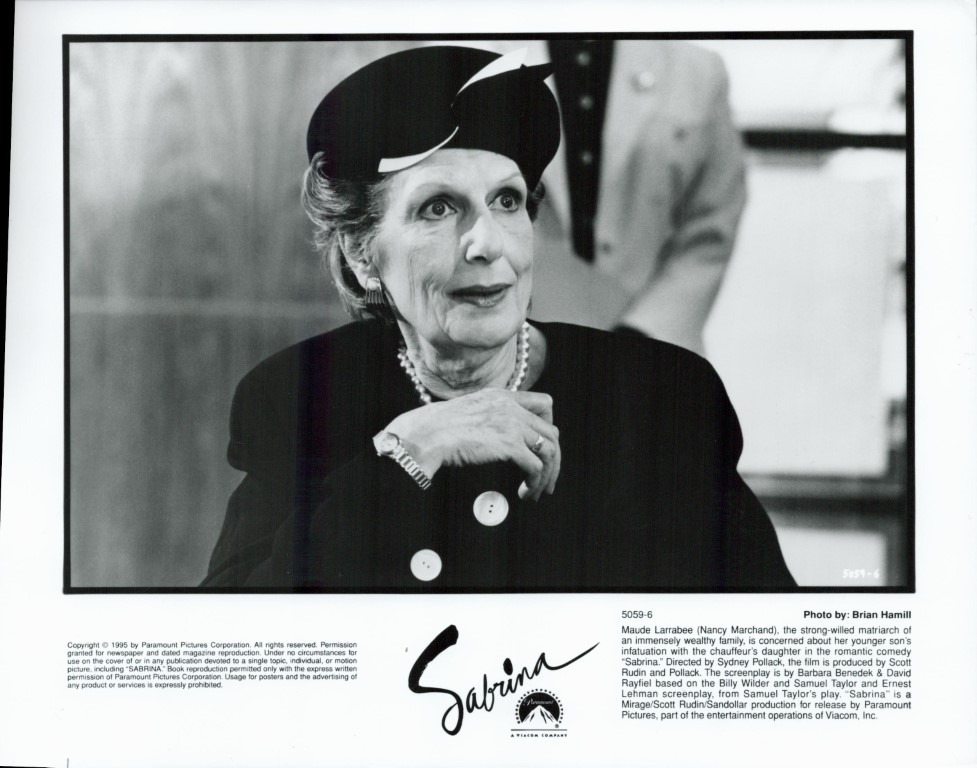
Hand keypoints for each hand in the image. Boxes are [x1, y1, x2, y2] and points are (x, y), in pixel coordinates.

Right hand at [384, 389, 560, 500]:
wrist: (426, 433)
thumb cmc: (437, 427)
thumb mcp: (468, 410)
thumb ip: (488, 416)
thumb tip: (496, 438)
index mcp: (502, 397)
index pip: (544, 404)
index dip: (548, 427)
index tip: (543, 446)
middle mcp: (511, 408)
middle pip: (551, 432)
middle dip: (553, 459)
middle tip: (547, 478)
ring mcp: (512, 425)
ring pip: (548, 451)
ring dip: (546, 475)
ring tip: (536, 491)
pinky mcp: (509, 445)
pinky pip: (536, 466)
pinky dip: (535, 483)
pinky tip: (524, 491)